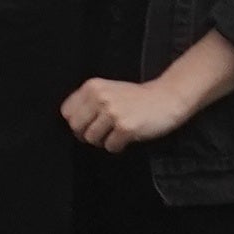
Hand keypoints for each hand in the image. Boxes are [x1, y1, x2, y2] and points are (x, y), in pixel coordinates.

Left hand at [61, 70, 209, 152]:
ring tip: (116, 133)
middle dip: (87, 134)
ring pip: (91, 139)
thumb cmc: (136, 98)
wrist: (166, 98)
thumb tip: (71, 124)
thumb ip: (89, 102)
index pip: (67, 112)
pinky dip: (118, 146)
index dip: (77, 122)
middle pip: (76, 127)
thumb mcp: (108, 90)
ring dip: (103, 141)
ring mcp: (112, 112)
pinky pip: (110, 147)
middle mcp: (100, 98)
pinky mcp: (125, 127)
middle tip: (103, 132)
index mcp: (92, 87)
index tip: (89, 125)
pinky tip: (127, 137)